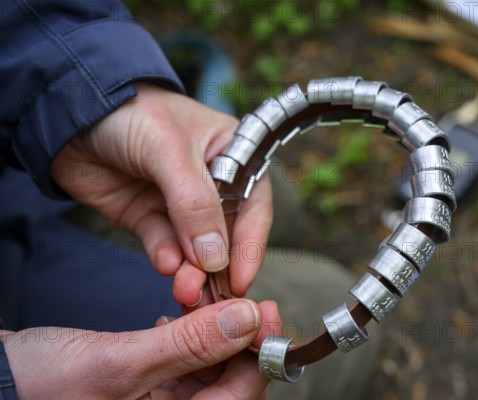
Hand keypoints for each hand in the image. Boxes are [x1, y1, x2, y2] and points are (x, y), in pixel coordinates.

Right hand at [2, 299, 280, 399]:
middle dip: (237, 338)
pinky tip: (174, 317)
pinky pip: (184, 365)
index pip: (240, 395)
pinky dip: (186, 337)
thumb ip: (189, 344)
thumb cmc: (38, 388)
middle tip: (239, 297)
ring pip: (209, 368)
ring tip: (201, 300)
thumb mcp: (120, 363)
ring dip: (211, 332)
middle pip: (230, 382)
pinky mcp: (147, 391)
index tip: (265, 310)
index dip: (260, 353)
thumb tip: (247, 319)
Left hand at [51, 83, 272, 304]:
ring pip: (194, 247)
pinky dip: (165, 258)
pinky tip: (164, 265)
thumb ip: (194, 203)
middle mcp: (213, 183)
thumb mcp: (169, 150)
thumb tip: (216, 256)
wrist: (67, 115)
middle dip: (218, 266)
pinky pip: (163, 245)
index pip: (254, 204)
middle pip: (226, 234)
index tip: (241, 279)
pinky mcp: (149, 218)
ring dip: (192, 271)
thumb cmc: (131, 113)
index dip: (251, 243)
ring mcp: (179, 204)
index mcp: (234, 155)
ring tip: (185, 288)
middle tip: (208, 294)